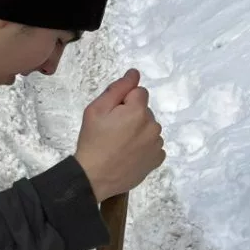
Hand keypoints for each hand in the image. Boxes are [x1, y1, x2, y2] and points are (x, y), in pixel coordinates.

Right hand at [74, 69, 165, 200]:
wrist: (94, 176)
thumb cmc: (92, 141)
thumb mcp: (95, 110)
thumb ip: (118, 88)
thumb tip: (134, 73)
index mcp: (138, 111)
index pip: (138, 92)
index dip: (123, 102)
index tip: (111, 116)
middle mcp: (153, 125)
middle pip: (144, 111)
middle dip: (131, 116)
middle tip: (112, 131)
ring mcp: (157, 144)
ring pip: (149, 128)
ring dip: (138, 131)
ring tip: (120, 144)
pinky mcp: (157, 159)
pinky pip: (153, 145)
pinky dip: (143, 147)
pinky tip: (129, 154)